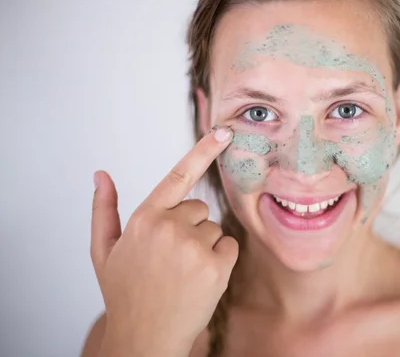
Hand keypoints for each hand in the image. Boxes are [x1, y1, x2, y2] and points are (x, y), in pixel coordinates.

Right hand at [90, 127, 237, 356]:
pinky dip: (221, 259)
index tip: (224, 131)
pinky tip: (200, 278)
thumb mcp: (104, 251)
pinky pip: (229, 246)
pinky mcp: (216, 266)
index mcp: (145, 218)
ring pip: (214, 229)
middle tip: (172, 258)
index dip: (203, 150)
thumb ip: (104, 209)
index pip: (178, 175)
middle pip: (199, 209)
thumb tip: (100, 174)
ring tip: (183, 272)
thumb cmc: (126, 292)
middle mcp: (170, 227)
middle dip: (190, 227)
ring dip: (205, 246)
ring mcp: (194, 247)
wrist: (145, 337)